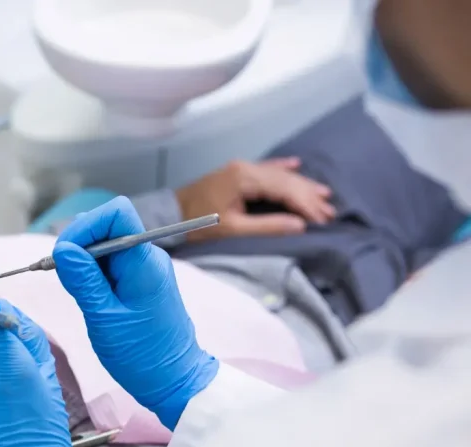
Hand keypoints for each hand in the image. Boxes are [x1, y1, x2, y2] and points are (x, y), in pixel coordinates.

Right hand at [52, 197, 218, 428]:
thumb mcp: (103, 318)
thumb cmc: (142, 355)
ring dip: (84, 262)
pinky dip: (93, 274)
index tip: (65, 256)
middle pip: (107, 226)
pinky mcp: (140, 281)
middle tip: (65, 279)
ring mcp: (145, 268)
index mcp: (144, 262)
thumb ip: (83, 280)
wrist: (174, 380)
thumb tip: (62, 248)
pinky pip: (111, 263)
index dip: (86, 226)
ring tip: (78, 293)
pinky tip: (89, 297)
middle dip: (79, 245)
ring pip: (105, 245)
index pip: (116, 213)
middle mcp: (148, 257)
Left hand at [176, 158, 334, 242]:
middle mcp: (245, 168)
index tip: (322, 219)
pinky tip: (296, 165)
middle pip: (285, 179)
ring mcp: (240, 168)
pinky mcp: (235, 173)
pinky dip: (282, 169)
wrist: (169, 215)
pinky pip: (265, 168)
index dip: (306, 204)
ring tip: (323, 195)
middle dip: (308, 196)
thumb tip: (300, 225)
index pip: (285, 189)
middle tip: (330, 212)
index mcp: (244, 178)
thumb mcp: (233, 229)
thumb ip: (267, 226)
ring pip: (278, 174)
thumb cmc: (197, 224)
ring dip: (300, 185)